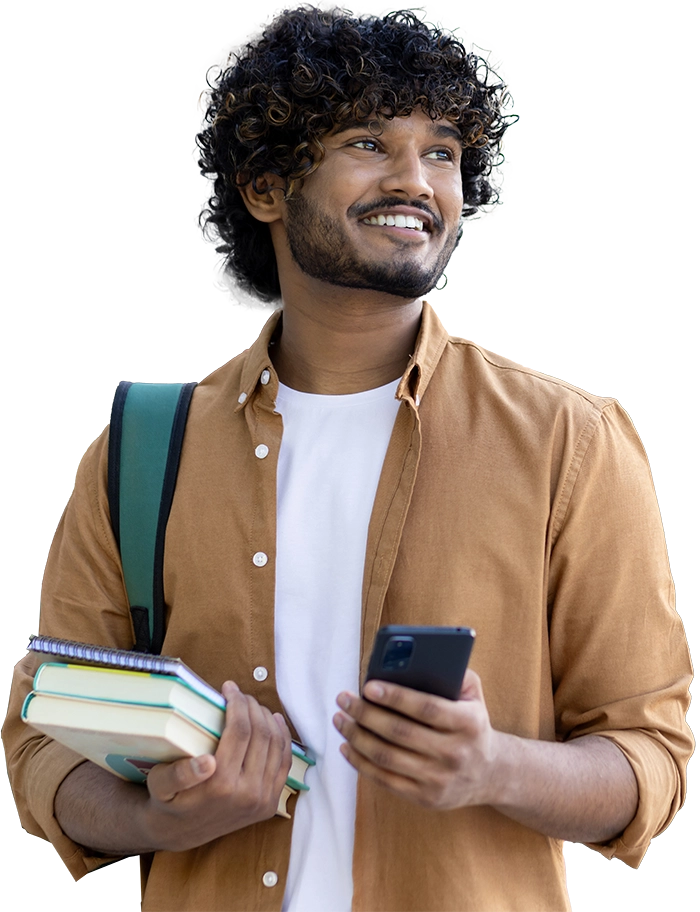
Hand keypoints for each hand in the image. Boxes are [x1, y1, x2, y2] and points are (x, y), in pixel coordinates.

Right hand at [142, 681, 291, 851]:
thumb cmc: (167, 800)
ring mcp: (262, 800)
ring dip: (267, 718)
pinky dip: (282, 738)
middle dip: (252, 706)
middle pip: (261, 734)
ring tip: (252, 705)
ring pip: (276, 745)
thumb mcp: (160, 785)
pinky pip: (284, 763)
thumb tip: (208, 762)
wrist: (180, 833)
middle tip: (239, 694)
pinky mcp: (270, 803)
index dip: (237, 703)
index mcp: (221, 786)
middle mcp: (247, 794)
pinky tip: (274, 721)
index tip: (228, 687)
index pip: (240, 731)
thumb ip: (180, 774)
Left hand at [333, 669, 497, 810]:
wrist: (489, 774)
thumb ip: (455, 674)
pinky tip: (347, 746)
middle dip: (365, 713)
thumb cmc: (471, 724)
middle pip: (399, 733)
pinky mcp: (424, 798)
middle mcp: (454, 754)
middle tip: (344, 698)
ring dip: (356, 736)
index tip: (367, 686)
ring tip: (340, 719)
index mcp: (467, 724)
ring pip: (387, 757)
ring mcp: (438, 779)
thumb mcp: (473, 696)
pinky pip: (384, 779)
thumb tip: (417, 659)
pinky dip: (360, 762)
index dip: (395, 697)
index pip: (426, 708)